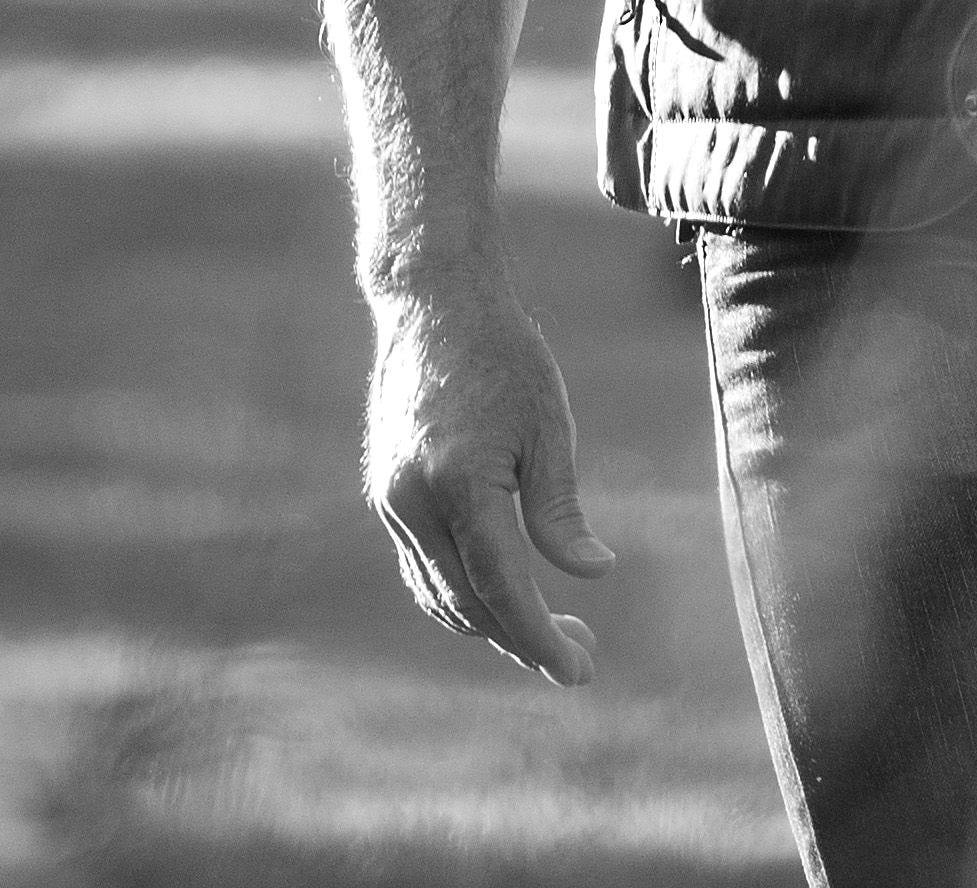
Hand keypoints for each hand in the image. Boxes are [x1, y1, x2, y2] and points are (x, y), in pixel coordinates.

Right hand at [360, 271, 617, 683]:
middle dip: (521, 640)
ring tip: (548, 631)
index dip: (540, 639)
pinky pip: (421, 565)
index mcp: (460, 483)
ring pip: (438, 592)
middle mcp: (414, 501)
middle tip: (579, 654)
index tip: (579, 672)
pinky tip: (499, 594)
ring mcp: (391, 500)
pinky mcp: (385, 493)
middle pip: (467, 603)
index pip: (503, 588)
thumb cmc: (504, 357)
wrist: (432, 304)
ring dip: (489, 623)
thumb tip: (591, 574)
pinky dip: (458, 592)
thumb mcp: (549, 427)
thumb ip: (560, 509)